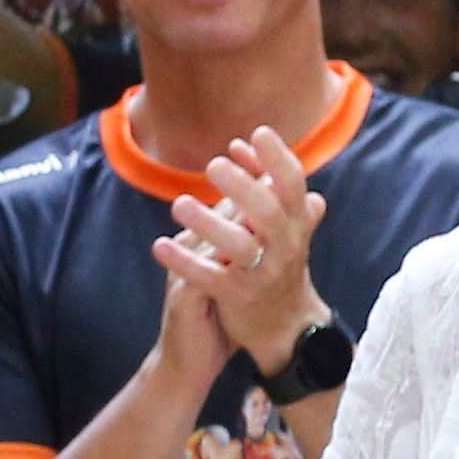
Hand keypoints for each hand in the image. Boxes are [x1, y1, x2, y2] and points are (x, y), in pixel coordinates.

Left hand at [149, 130, 331, 373]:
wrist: (286, 325)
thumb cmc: (280, 265)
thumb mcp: (286, 226)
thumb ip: (269, 186)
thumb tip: (244, 145)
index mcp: (298, 226)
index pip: (295, 186)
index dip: (278, 158)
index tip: (256, 133)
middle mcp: (286, 248)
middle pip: (270, 213)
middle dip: (243, 187)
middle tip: (213, 165)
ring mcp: (263, 274)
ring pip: (239, 246)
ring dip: (209, 223)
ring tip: (179, 203)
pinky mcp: (238, 297)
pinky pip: (210, 278)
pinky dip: (185, 262)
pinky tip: (160, 246)